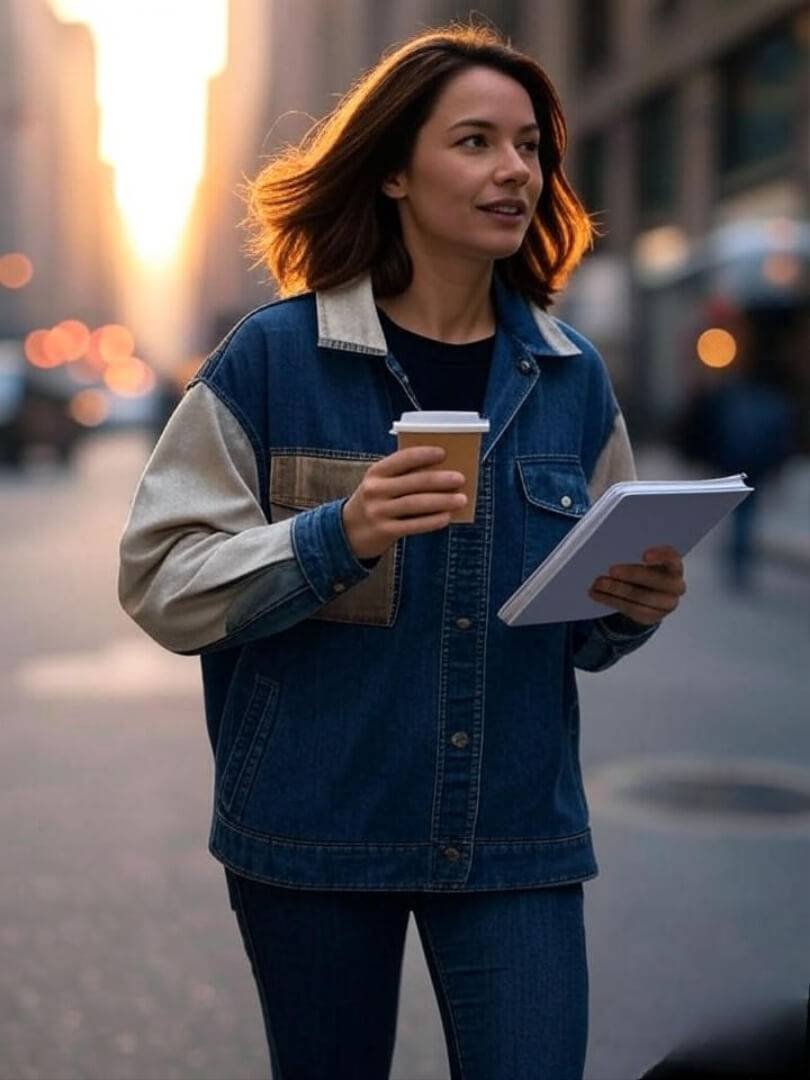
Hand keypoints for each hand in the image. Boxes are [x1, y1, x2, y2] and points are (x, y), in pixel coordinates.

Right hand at [342, 446, 466, 559]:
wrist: (349, 531)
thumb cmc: (376, 501)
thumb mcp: (381, 484)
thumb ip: (404, 477)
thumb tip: (443, 472)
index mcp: (376, 473)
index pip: (402, 459)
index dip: (423, 455)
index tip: (444, 453)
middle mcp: (375, 490)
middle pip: (413, 483)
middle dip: (439, 480)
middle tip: (460, 478)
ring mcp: (378, 511)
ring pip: (415, 504)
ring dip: (441, 501)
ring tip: (461, 499)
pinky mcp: (384, 531)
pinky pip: (412, 525)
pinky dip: (431, 521)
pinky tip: (447, 517)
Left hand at [588, 545, 685, 626]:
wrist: (648, 595)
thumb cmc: (645, 571)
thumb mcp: (643, 561)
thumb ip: (634, 555)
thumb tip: (608, 550)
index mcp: (674, 566)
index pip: (672, 558)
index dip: (660, 556)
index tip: (644, 555)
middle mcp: (675, 586)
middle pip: (656, 581)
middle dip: (632, 574)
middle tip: (611, 570)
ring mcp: (667, 604)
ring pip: (642, 598)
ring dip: (617, 590)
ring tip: (598, 584)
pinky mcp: (653, 617)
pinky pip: (633, 610)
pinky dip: (612, 601)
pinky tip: (598, 595)